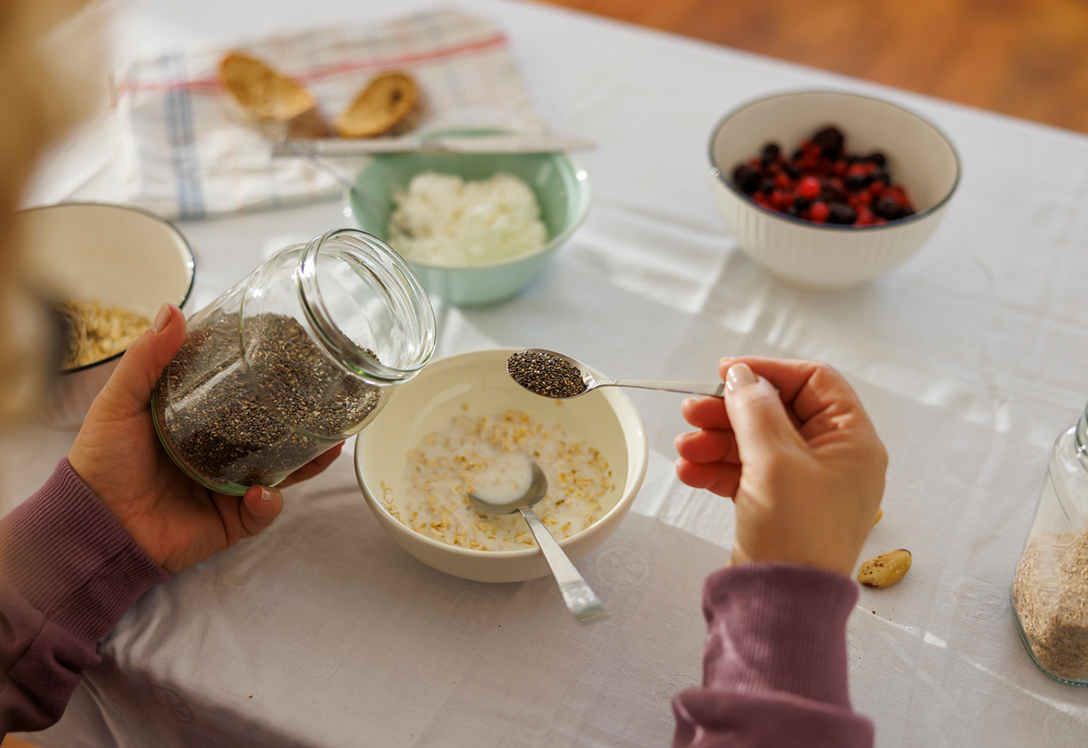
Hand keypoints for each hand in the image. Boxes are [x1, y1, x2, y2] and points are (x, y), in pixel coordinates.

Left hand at [68, 304, 343, 573]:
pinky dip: (267, 504)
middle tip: (326, 401)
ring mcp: (229, 487)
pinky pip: (262, 512)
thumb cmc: (101, 463)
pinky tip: (262, 494)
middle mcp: (220, 453)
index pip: (242, 395)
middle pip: (273, 432)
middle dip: (304, 420)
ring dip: (308, 460)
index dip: (268, 379)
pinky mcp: (231, 521)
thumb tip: (174, 310)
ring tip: (326, 446)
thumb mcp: (120, 402)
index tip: (293, 356)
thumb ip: (146, 359)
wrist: (94, 526)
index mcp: (198, 422)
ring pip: (281, 471)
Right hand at [674, 357, 886, 577]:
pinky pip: (747, 473)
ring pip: (756, 443)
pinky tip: (690, 472)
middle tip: (691, 411)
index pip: (814, 382)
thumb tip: (741, 376)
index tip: (726, 372)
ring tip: (684, 448)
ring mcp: (805, 484)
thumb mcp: (774, 460)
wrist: (783, 604)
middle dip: (730, 412)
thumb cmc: (796, 533)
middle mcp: (834, 459)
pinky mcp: (779, 506)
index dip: (769, 372)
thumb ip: (754, 409)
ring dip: (716, 440)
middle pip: (777, 412)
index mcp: (852, 441)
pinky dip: (718, 469)